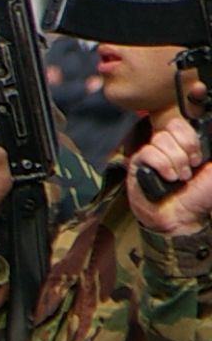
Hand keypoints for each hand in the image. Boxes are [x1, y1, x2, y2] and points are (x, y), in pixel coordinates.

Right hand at [129, 114, 211, 234]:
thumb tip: (209, 129)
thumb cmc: (200, 196)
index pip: (181, 123)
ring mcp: (150, 154)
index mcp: (183, 144)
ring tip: (179, 178)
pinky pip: (148, 153)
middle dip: (184, 152)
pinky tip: (167, 178)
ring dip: (175, 162)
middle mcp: (166, 146)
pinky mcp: (137, 165)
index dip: (191, 139)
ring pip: (160, 140)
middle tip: (189, 170)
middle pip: (170, 128)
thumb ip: (210, 148)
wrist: (184, 217)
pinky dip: (162, 165)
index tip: (198, 159)